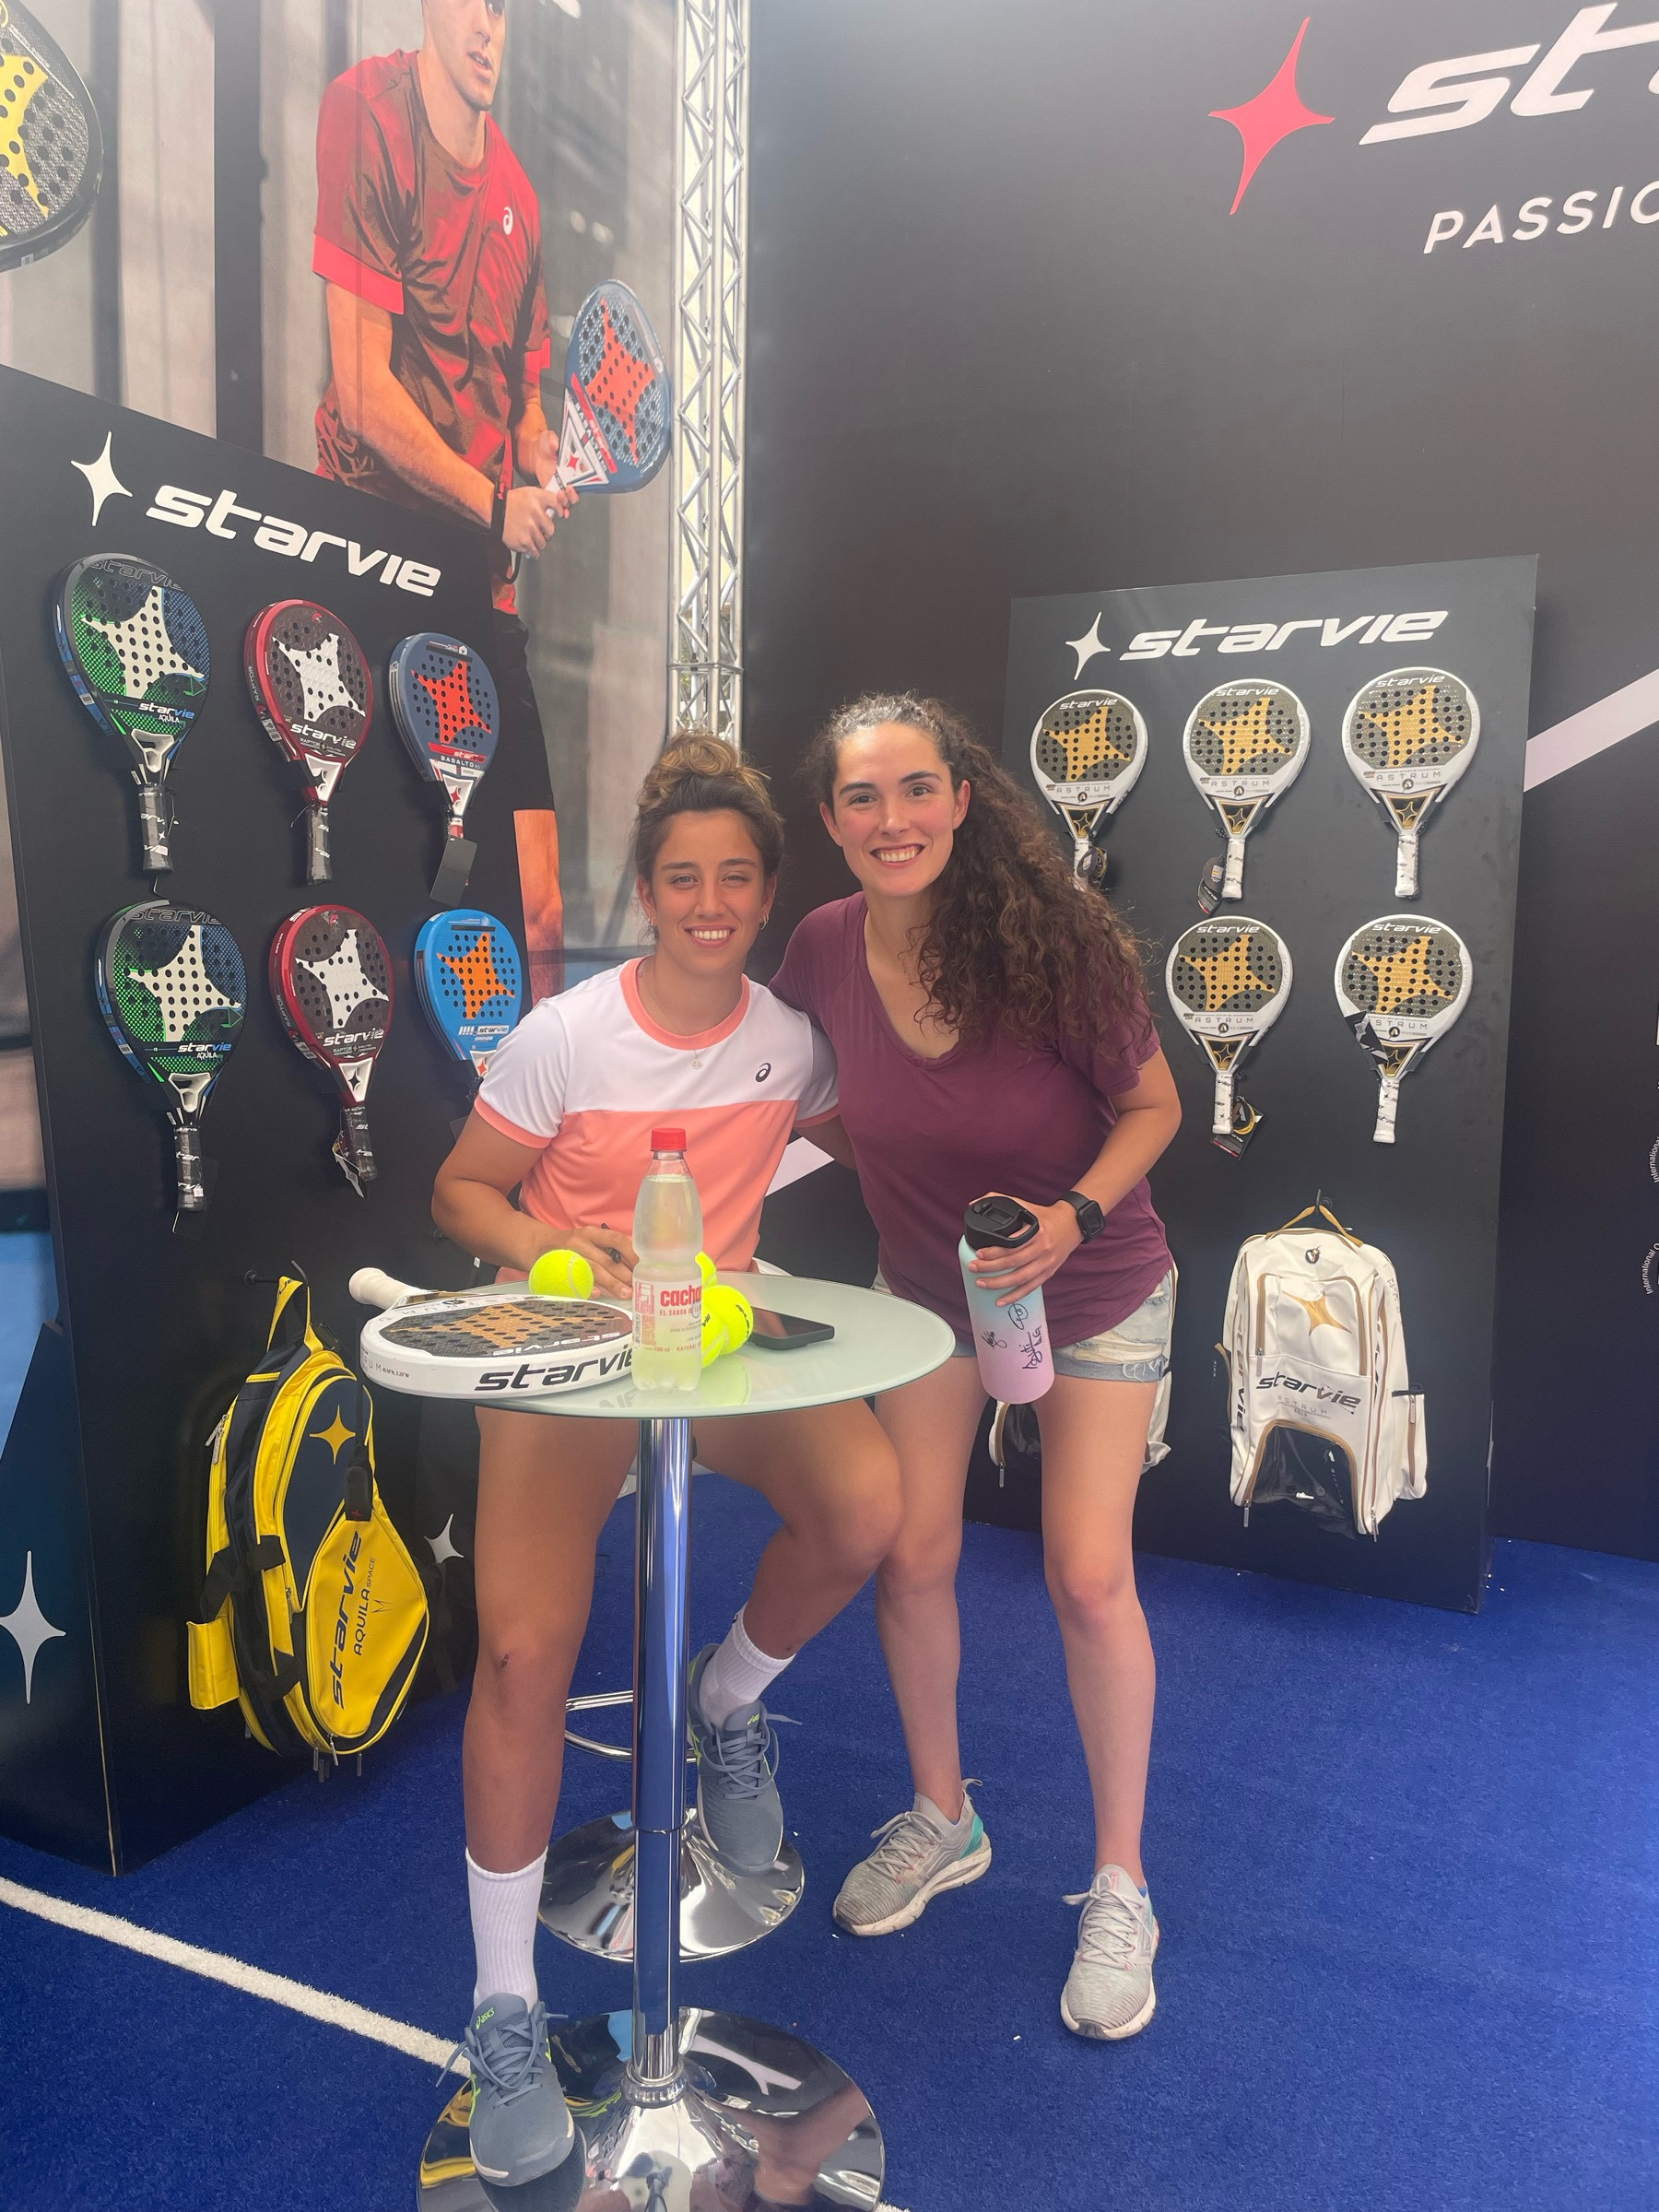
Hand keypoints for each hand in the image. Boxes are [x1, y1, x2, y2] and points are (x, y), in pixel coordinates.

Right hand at [499, 482, 573, 556]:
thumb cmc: (512, 502)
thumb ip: (545, 499)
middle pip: (551, 529)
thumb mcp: (530, 493)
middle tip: (540, 530)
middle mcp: (535, 513)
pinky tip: (529, 546)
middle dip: (546, 532)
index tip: (560, 515)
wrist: (495, 509)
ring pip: (543, 542)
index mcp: (537, 498)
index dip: (560, 511)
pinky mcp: (523, 541)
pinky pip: (534, 551)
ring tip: (530, 536)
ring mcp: (529, 528)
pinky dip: (533, 551)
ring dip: (539, 542)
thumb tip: (560, 507)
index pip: (557, 505)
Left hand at [527, 425, 577, 516]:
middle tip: (566, 490)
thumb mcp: (549, 438)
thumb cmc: (546, 444)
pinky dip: (557, 509)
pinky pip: (557, 504)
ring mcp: (561, 486)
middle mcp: (569, 479)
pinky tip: (556, 510)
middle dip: (573, 496)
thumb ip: (552, 440)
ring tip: (558, 495)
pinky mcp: (551, 492)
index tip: (574, 483)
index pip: (583, 479)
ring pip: (568, 501)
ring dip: (565, 502)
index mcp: (574, 467)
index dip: (582, 483)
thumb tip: (554, 444)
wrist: (535, 452)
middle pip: (577, 494)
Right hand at [535, 1223, 636, 1298]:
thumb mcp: (588, 1240)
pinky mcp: (559, 1270)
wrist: (538, 1246)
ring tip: (626, 1294)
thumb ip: (607, 1249)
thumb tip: (634, 1267)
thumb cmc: (570, 1246)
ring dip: (612, 1284)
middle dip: (624, 1275)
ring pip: (594, 1271)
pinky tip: (599, 1294)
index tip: (642, 1266)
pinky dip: (588, 1288)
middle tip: (638, 1287)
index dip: (631, 1253)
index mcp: (591, 1233)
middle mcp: (580, 1242)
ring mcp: (568, 1256)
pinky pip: (576, 1281)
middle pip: (607, 1259)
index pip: (616, 1239)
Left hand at [967, 1195, 1081, 1306]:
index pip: (1011, 1245)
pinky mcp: (1048, 1273)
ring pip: (1020, 1278)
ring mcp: (1046, 1263)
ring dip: (998, 1284)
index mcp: (1036, 1231)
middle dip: (990, 1268)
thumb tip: (974, 1204)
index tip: (978, 1253)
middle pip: (1013, 1263)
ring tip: (981, 1283)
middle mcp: (1042, 1249)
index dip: (993, 1252)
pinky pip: (1030, 1288)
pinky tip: (1001, 1300)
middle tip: (973, 1268)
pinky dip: (1015, 1296)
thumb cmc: (1045, 1216)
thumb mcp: (1025, 1205)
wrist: (1072, 1224)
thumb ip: (1000, 1200)